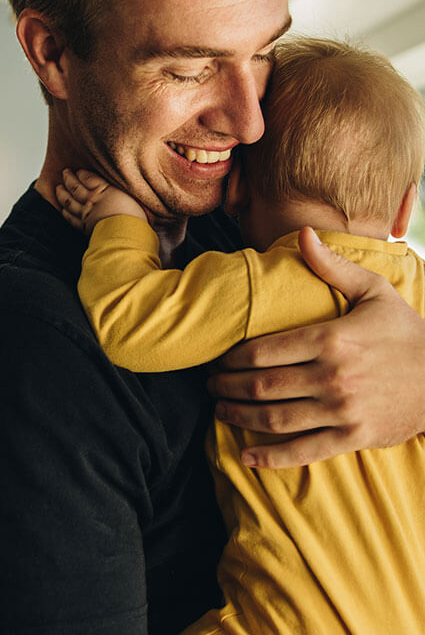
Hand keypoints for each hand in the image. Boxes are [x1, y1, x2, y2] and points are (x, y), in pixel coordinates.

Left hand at [55, 168, 146, 235]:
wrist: (126, 234)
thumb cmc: (133, 217)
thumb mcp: (134, 196)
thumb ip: (127, 188)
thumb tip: (129, 182)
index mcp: (105, 190)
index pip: (90, 178)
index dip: (83, 174)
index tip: (79, 170)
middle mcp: (92, 200)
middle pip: (76, 187)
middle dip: (69, 179)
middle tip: (65, 172)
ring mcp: (86, 214)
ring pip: (69, 201)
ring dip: (62, 193)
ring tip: (58, 188)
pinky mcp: (84, 227)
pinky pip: (71, 217)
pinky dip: (65, 211)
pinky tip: (63, 209)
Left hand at [208, 227, 424, 467]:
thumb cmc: (405, 332)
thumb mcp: (374, 291)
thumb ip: (333, 266)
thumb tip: (303, 233)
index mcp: (331, 338)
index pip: (265, 350)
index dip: (232, 357)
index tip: (218, 358)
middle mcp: (332, 376)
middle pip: (262, 384)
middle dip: (227, 385)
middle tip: (209, 384)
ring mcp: (341, 410)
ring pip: (275, 418)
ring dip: (239, 417)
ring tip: (219, 410)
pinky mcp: (352, 436)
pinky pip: (303, 451)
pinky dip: (270, 457)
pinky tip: (246, 457)